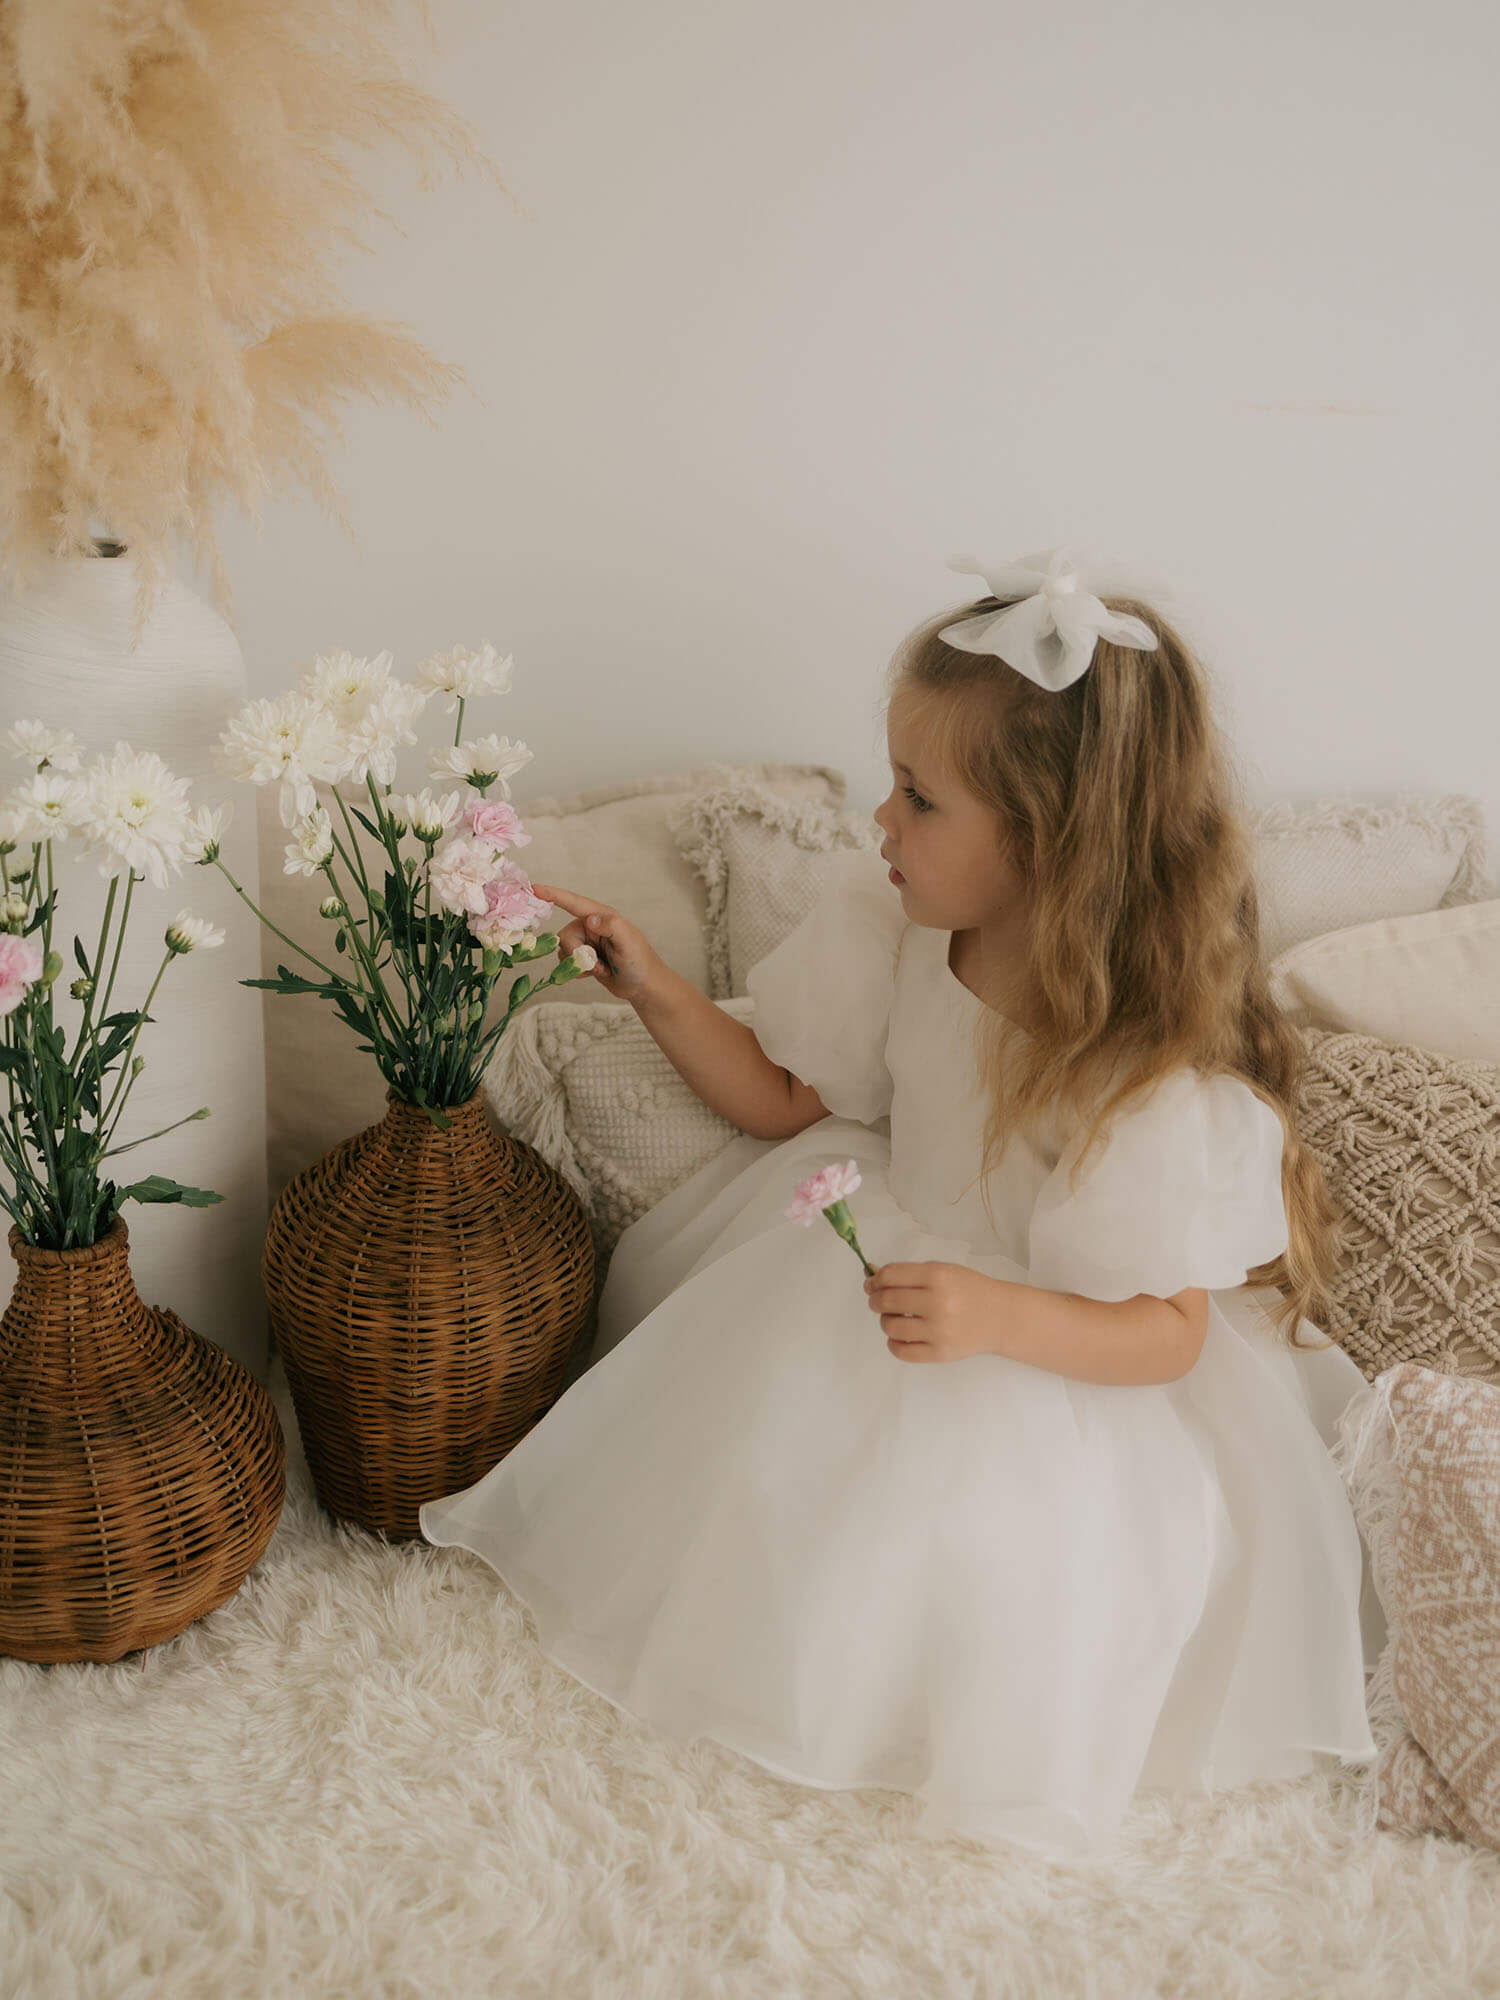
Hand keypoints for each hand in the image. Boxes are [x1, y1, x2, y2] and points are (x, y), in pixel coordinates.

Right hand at [528, 882, 662, 1003]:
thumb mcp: (629, 942)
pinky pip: (566, 963)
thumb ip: (611, 927)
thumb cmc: (640, 962)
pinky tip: (597, 973)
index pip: (573, 902)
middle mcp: (590, 926)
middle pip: (565, 936)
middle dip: (578, 953)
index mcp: (601, 916)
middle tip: (599, 963)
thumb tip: (590, 919)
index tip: (534, 889)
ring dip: (580, 965)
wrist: (643, 986)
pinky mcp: (583, 958)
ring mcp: (586, 943)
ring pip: (563, 951)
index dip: (553, 895)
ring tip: (602, 968)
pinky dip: (579, 972)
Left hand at [863, 1260, 1007, 1363]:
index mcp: (937, 1276)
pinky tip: (900, 1337)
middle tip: (877, 1301)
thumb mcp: (943, 1271)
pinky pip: (902, 1351)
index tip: (872, 1284)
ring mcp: (939, 1330)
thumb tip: (870, 1278)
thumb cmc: (968, 1290)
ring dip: (885, 1321)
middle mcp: (938, 1302)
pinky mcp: (940, 1353)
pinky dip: (893, 1344)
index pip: (890, 1276)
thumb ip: (908, 1274)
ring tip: (894, 1318)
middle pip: (887, 1301)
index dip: (875, 1280)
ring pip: (891, 1327)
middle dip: (875, 1300)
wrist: (999, 1316)